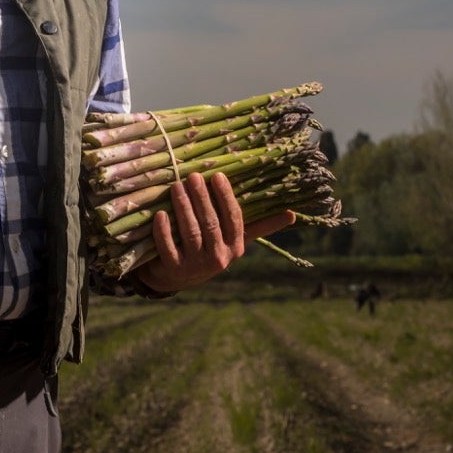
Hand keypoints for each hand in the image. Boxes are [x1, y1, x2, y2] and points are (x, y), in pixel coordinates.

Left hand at [135, 172, 294, 293]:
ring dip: (183, 207)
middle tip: (192, 176)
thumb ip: (260, 225)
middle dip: (201, 198)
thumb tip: (293, 214)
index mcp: (236, 247)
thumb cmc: (210, 247)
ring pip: (191, 232)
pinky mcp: (174, 269)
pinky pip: (168, 247)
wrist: (177, 276)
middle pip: (211, 224)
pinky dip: (164, 230)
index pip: (234, 219)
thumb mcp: (235, 238)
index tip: (217, 175)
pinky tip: (160, 213)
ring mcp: (196, 265)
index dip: (226, 197)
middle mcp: (219, 258)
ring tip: (176, 186)